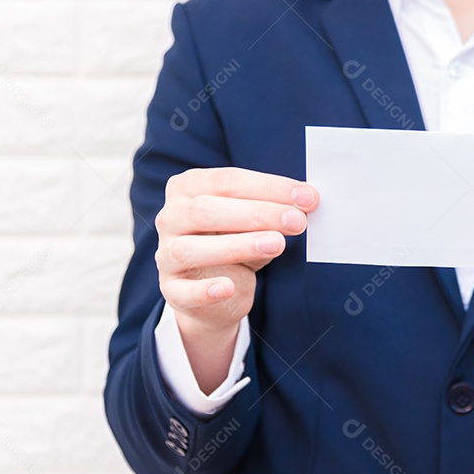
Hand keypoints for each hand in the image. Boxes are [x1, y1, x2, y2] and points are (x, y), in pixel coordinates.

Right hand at [154, 168, 317, 390]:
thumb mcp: (253, 221)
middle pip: (207, 210)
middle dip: (257, 214)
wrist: (217, 291)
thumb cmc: (235, 241)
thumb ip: (272, 209)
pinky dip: (206, 291)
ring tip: (277, 244)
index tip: (306, 197)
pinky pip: (184, 292)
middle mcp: (170, 217)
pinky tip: (228, 288)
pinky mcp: (172, 290)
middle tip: (297, 221)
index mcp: (188, 188)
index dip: (268, 187)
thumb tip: (307, 201)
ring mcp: (166, 255)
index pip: (226, 181)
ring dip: (237, 245)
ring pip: (192, 249)